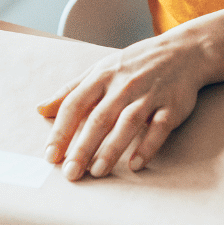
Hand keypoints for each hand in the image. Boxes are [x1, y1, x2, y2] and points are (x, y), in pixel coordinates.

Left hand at [37, 32, 211, 180]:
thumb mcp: (100, 70)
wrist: (182, 51)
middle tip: (70, 173)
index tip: (51, 156)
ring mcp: (149, 95)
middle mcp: (123, 85)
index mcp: (101, 76)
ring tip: (97, 172)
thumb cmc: (134, 65)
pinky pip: (158, 128)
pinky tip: (135, 164)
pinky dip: (147, 146)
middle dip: (82, 147)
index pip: (75, 104)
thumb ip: (71, 91)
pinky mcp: (172, 106)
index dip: (61, 131)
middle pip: (98, 118)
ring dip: (111, 149)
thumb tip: (41, 109)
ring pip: (127, 123)